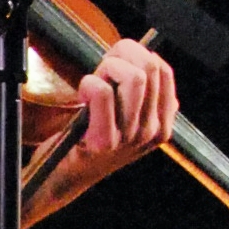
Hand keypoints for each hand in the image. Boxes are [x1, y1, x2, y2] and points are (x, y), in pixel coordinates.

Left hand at [73, 37, 177, 164]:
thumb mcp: (126, 115)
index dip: (135, 56)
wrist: (65, 172)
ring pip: (134, 77)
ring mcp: (132, 138)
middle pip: (150, 68)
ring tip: (92, 87)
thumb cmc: (90, 135)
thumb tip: (151, 58)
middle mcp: (153, 132)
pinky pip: (103, 93)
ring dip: (106, 70)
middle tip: (101, 74)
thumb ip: (144, 92)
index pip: (163, 71)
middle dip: (121, 58)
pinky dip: (89, 84)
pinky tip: (82, 97)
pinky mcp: (105, 141)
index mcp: (162, 122)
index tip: (116, 67)